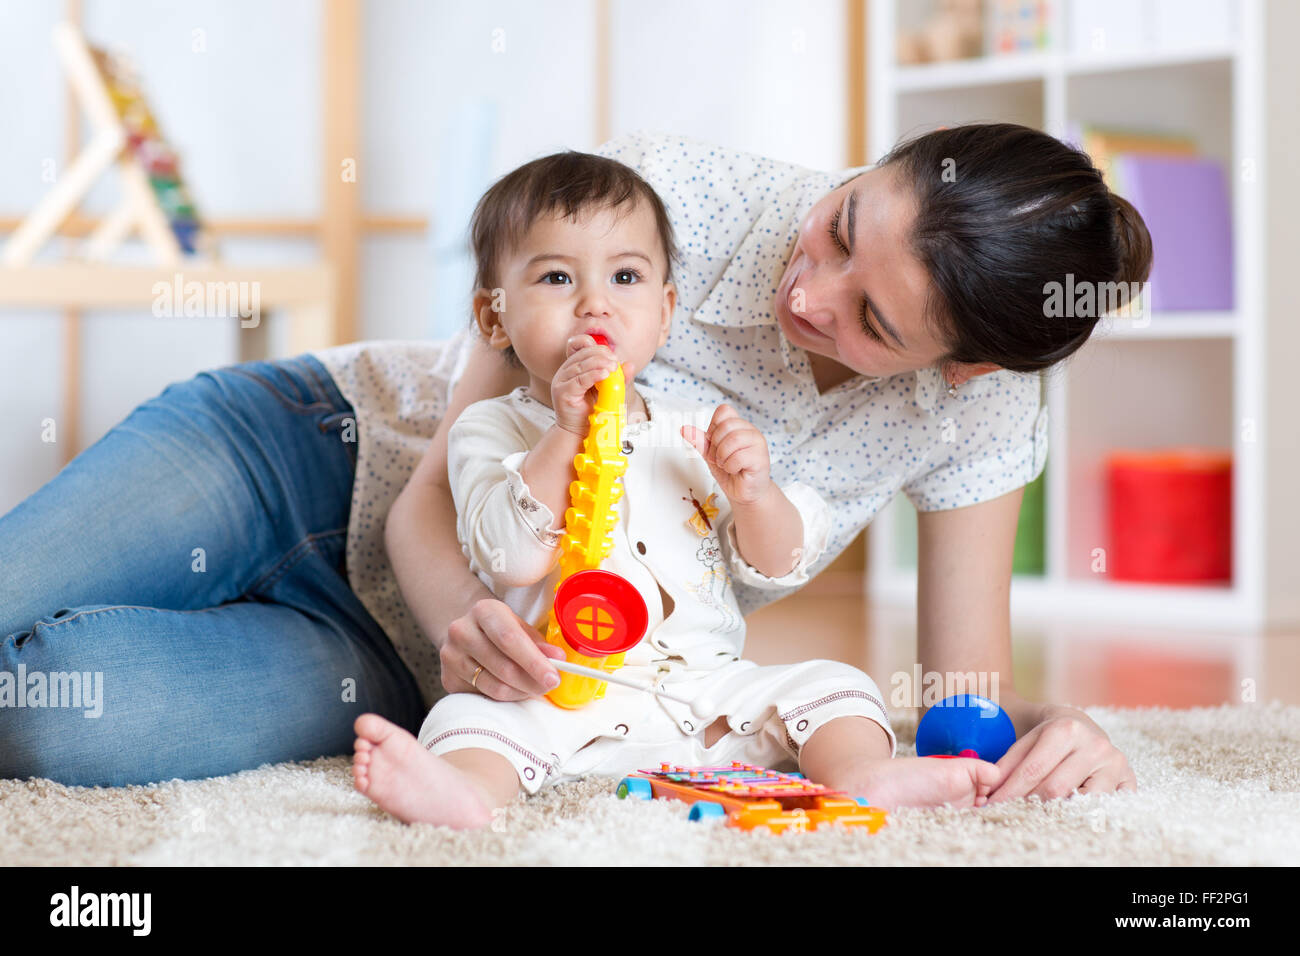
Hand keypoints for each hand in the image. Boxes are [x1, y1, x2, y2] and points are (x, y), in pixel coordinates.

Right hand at [441, 598, 564, 700]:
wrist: (466, 633)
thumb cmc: (500, 630)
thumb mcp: (520, 628)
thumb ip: (539, 644)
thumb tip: (558, 659)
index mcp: (484, 611)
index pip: (510, 639)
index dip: (534, 661)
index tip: (553, 678)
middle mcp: (461, 631)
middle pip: (503, 667)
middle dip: (532, 681)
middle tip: (549, 686)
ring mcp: (450, 656)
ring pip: (494, 686)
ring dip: (521, 692)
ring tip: (533, 687)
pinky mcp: (447, 679)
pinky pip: (484, 696)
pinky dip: (505, 697)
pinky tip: (513, 689)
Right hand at [551, 335, 624, 435]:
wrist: (581, 432)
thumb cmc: (593, 410)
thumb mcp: (610, 391)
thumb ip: (619, 378)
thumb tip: (630, 364)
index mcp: (575, 366)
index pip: (580, 346)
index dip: (596, 347)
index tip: (612, 355)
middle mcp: (565, 371)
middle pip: (582, 354)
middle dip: (601, 355)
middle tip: (615, 363)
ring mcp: (561, 381)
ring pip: (581, 366)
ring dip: (599, 364)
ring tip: (613, 368)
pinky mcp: (562, 392)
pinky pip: (578, 380)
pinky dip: (592, 375)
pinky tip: (604, 375)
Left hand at [681, 404, 772, 506]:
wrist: (741, 492)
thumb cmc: (730, 470)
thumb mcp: (710, 453)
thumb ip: (699, 440)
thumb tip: (684, 429)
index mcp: (739, 426)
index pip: (724, 410)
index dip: (713, 427)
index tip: (714, 443)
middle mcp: (750, 431)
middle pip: (726, 425)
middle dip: (715, 446)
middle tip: (718, 458)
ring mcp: (758, 443)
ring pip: (733, 440)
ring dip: (722, 457)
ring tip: (726, 464)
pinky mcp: (761, 459)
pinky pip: (738, 457)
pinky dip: (730, 467)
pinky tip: (735, 470)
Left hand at [985, 703, 1136, 802]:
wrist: (1079, 724)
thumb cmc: (1048, 735)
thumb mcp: (1024, 740)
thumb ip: (1007, 764)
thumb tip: (989, 792)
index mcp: (1066, 729)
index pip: (1033, 770)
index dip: (1010, 792)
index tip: (993, 806)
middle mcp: (1095, 745)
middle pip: (1056, 789)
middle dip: (1029, 803)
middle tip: (1010, 813)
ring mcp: (1116, 763)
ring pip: (1082, 802)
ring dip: (1057, 811)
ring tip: (1038, 814)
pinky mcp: (1129, 780)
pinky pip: (1108, 806)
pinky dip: (1086, 814)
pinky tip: (1068, 814)